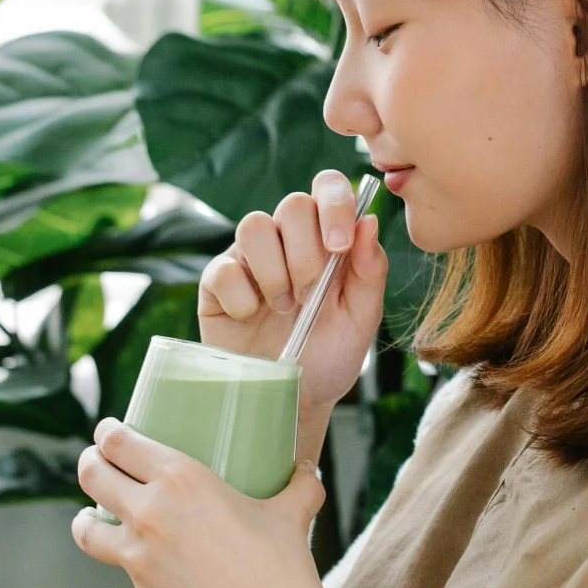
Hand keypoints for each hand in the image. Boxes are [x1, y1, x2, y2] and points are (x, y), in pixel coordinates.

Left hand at [71, 418, 355, 587]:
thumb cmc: (283, 566)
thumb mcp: (293, 511)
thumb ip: (298, 484)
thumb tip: (308, 469)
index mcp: (181, 479)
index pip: (119, 443)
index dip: (107, 432)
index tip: (108, 431)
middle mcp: (150, 513)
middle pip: (93, 476)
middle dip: (91, 463)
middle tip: (98, 462)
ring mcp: (140, 557)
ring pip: (87, 529)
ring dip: (85, 517)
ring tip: (90, 514)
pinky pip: (123, 567)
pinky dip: (127, 557)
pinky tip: (143, 558)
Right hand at [200, 169, 386, 457]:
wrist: (293, 399)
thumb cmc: (331, 355)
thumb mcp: (361, 318)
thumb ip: (370, 271)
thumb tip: (370, 221)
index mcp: (327, 238)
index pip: (328, 188)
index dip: (334, 203)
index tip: (339, 245)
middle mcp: (288, 240)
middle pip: (292, 204)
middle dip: (307, 253)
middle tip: (310, 296)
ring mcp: (250, 259)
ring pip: (255, 226)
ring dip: (276, 273)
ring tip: (285, 310)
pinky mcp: (217, 283)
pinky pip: (223, 268)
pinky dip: (241, 296)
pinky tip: (252, 318)